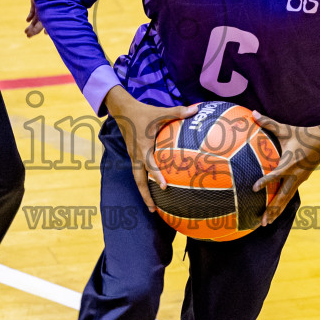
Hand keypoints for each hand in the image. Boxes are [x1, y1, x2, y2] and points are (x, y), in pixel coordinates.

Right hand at [106, 87, 196, 210]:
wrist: (123, 110)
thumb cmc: (142, 112)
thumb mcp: (160, 112)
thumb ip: (178, 112)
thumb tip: (196, 110)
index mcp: (143, 147)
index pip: (149, 165)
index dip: (157, 176)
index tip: (165, 186)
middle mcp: (137, 155)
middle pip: (139, 181)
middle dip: (146, 196)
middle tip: (154, 210)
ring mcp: (134, 157)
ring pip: (137, 179)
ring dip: (144, 192)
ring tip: (152, 207)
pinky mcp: (133, 156)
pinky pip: (138, 173)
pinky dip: (144, 183)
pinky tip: (152, 188)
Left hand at [250, 105, 319, 224]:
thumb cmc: (302, 135)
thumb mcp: (285, 129)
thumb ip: (268, 123)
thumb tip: (253, 113)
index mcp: (290, 163)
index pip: (275, 174)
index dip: (265, 181)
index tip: (254, 188)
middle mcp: (295, 175)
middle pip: (282, 196)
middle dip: (272, 209)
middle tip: (262, 221)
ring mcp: (298, 181)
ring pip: (285, 200)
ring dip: (276, 212)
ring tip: (265, 224)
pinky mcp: (299, 182)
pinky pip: (288, 196)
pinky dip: (281, 206)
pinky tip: (273, 215)